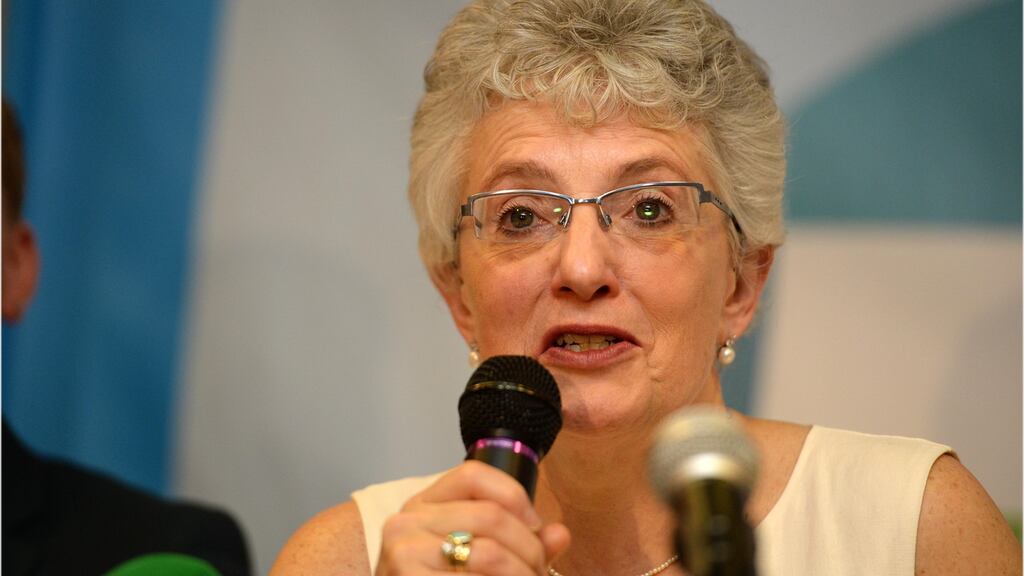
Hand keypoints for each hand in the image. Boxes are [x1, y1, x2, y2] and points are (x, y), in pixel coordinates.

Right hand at [376, 460, 570, 574]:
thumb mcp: (475, 558)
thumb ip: (519, 544)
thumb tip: (560, 534)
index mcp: (422, 505)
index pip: (472, 474)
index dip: (514, 494)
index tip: (536, 525)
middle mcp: (406, 522)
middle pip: (490, 515)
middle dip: (529, 549)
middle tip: (540, 571)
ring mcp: (404, 554)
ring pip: (489, 554)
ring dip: (522, 574)